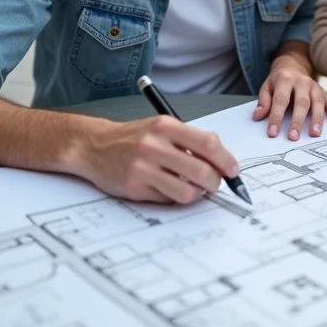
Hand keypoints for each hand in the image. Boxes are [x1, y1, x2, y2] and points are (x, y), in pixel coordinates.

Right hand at [77, 115, 238, 203]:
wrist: (94, 146)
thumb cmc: (133, 137)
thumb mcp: (162, 127)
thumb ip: (190, 140)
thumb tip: (222, 161)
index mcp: (165, 126)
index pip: (208, 143)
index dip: (226, 160)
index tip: (232, 170)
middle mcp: (154, 145)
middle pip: (201, 172)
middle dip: (214, 182)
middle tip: (213, 184)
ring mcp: (142, 168)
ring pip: (187, 192)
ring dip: (196, 194)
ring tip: (192, 188)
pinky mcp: (134, 188)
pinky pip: (167, 200)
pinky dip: (174, 198)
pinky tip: (168, 188)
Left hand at [253, 68, 326, 139]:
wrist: (293, 66)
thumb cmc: (279, 80)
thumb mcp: (267, 86)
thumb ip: (263, 101)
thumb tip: (258, 116)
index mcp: (285, 79)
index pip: (280, 100)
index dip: (276, 117)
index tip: (273, 132)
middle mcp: (302, 81)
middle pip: (301, 102)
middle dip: (297, 121)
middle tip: (293, 137)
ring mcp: (314, 86)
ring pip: (318, 102)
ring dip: (317, 118)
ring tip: (314, 133)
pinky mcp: (323, 90)